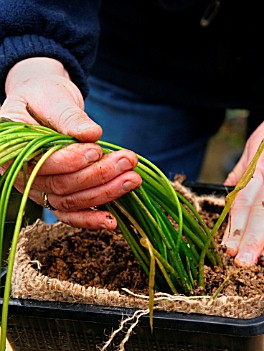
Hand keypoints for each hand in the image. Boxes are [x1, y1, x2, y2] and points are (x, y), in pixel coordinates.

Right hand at [0, 57, 141, 228]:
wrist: (45, 105)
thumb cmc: (45, 97)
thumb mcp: (53, 97)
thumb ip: (68, 117)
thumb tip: (92, 134)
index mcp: (13, 149)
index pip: (41, 163)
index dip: (70, 160)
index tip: (97, 150)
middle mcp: (21, 175)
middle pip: (59, 186)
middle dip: (97, 176)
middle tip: (129, 161)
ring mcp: (38, 189)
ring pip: (69, 202)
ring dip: (103, 194)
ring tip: (132, 179)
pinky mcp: (54, 197)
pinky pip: (70, 215)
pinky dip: (90, 220)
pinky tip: (111, 221)